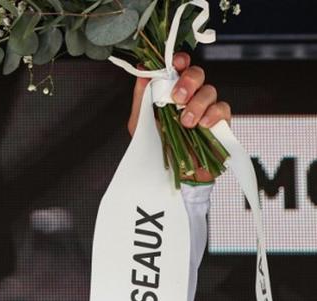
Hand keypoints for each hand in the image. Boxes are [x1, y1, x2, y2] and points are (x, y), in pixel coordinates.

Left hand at [127, 53, 231, 181]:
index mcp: (171, 93)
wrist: (173, 176)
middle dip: (188, 81)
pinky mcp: (220, 123)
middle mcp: (190, 97)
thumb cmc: (157, 149)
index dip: (180, 60)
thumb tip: (143, 72)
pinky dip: (213, 114)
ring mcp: (207, 109)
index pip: (179, 68)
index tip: (176, 63)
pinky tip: (202, 125)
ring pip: (210, 90)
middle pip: (197, 73)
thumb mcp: (141, 124)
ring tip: (186, 122)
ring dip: (197, 104)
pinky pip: (223, 109)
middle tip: (178, 98)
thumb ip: (141, 98)